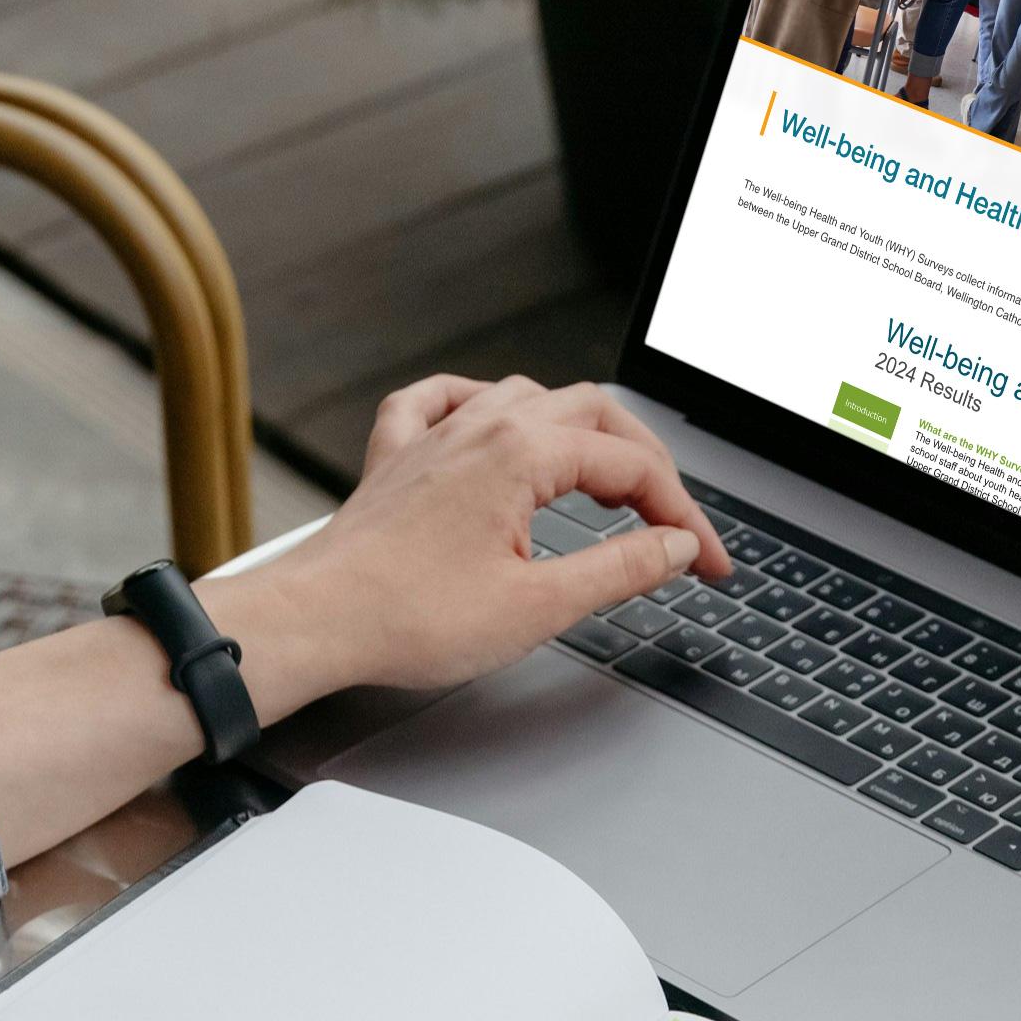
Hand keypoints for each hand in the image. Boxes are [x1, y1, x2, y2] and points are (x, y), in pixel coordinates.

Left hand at [232, 375, 727, 703]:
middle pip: (593, 413)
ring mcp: (434, 436)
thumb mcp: (539, 607)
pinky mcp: (395, 458)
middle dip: (645, 464)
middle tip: (671, 519)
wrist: (313, 622)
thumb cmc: (406, 618)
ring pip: (525, 397)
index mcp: (522, 453)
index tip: (706, 561)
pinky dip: (475, 403)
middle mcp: (480, 427)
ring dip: (575, 429)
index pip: (632, 468)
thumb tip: (673, 547)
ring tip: (604, 473)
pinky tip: (486, 418)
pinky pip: (440, 401)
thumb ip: (619, 569)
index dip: (683, 516)